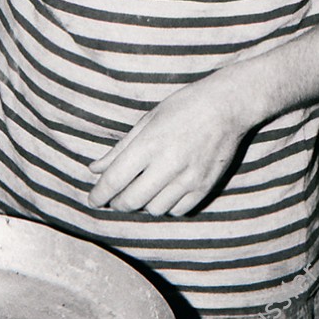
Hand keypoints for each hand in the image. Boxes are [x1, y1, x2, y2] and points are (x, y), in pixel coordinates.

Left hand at [86, 72, 250, 216]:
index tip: (93, 201)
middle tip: (114, 197)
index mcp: (149, 144)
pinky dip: (166, 206)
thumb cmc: (182, 108)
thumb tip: (95, 170)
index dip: (99, 195)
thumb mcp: (146, 121)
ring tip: (142, 190)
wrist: (226, 107)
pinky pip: (178, 211)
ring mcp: (189, 179)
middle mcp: (168, 165)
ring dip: (143, 204)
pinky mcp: (205, 187)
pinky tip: (164, 192)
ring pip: (154, 209)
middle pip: (132, 201)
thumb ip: (120, 149)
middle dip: (118, 203)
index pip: (115, 180)